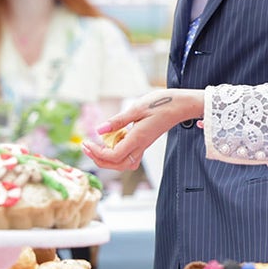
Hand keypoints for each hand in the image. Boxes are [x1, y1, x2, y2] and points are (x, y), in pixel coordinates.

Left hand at [81, 88, 203, 170]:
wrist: (181, 105)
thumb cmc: (162, 103)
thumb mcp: (136, 107)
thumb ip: (117, 121)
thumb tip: (98, 130)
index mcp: (138, 138)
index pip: (114, 155)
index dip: (97, 153)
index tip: (86, 142)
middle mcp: (141, 146)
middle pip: (118, 164)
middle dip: (99, 160)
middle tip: (86, 147)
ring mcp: (143, 145)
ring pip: (124, 163)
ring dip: (108, 159)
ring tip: (95, 146)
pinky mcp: (145, 142)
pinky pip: (129, 155)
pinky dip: (116, 153)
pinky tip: (111, 140)